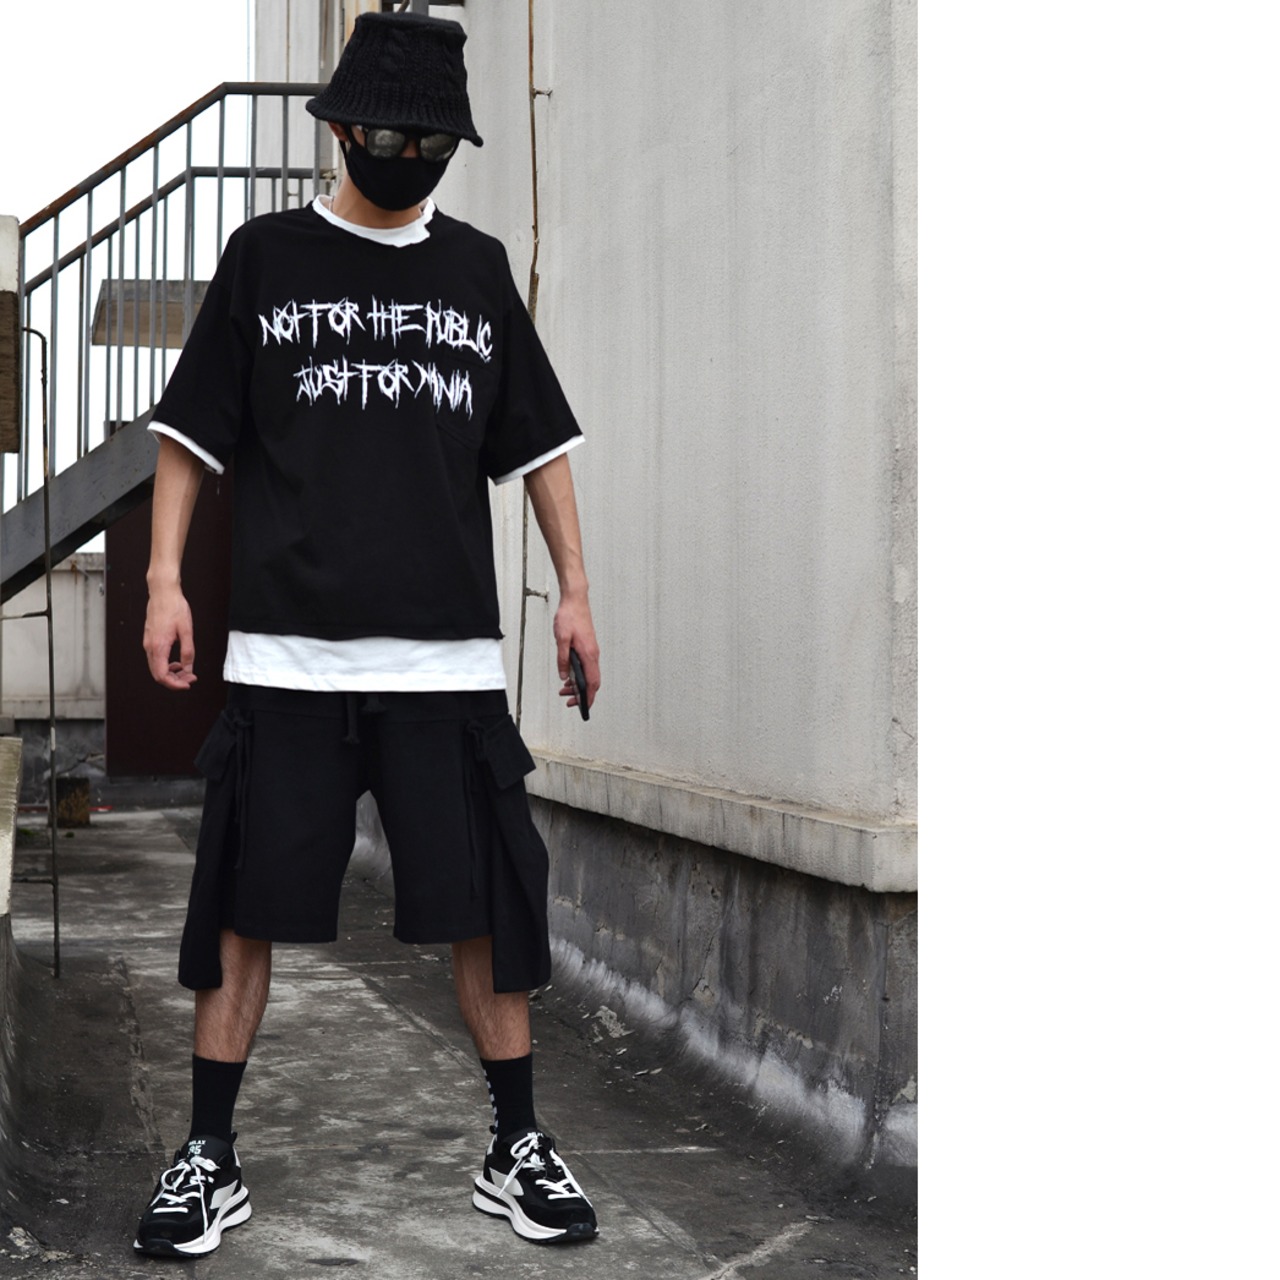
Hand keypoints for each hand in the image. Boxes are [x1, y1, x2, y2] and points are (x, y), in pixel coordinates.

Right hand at [143, 583, 197, 689]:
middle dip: (175, 681)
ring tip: (186, 671)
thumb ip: (188, 652)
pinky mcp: (150, 639)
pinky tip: (178, 662)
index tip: (187, 684)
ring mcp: (148, 643)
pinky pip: (156, 658)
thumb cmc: (174, 607)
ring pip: (157, 667)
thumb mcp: (186, 631)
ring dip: (171, 673)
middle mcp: (150, 646)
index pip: (162, 676)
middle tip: (190, 679)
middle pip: (158, 674)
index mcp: (158, 646)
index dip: (175, 684)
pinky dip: (167, 664)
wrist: (163, 592)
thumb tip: (189, 668)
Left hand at [553, 594, 599, 711]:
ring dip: (579, 685)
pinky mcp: (588, 647)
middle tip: (569, 700)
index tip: (583, 707)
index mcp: (589, 654)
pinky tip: (569, 675)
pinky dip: (579, 675)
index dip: (588, 697)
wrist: (575, 600)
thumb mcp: (561, 640)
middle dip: (582, 694)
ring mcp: (591, 651)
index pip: (593, 683)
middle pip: (593, 682)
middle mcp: (593, 654)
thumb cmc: (570, 616)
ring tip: (565, 689)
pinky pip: (587, 666)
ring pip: (589, 674)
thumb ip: (562, 659)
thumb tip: (564, 675)